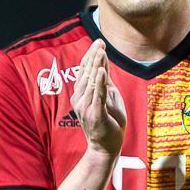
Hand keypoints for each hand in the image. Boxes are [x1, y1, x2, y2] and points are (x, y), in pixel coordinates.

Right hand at [71, 40, 125, 155]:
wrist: (106, 147)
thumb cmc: (108, 122)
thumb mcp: (108, 97)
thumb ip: (105, 82)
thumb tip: (104, 62)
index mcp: (82, 93)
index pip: (85, 70)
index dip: (91, 55)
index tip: (99, 42)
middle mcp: (80, 99)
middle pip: (87, 73)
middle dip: (94, 56)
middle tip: (100, 43)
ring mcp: (86, 107)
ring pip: (91, 82)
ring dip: (96, 65)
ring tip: (101, 51)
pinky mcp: (95, 114)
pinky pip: (97, 96)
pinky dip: (100, 83)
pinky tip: (101, 71)